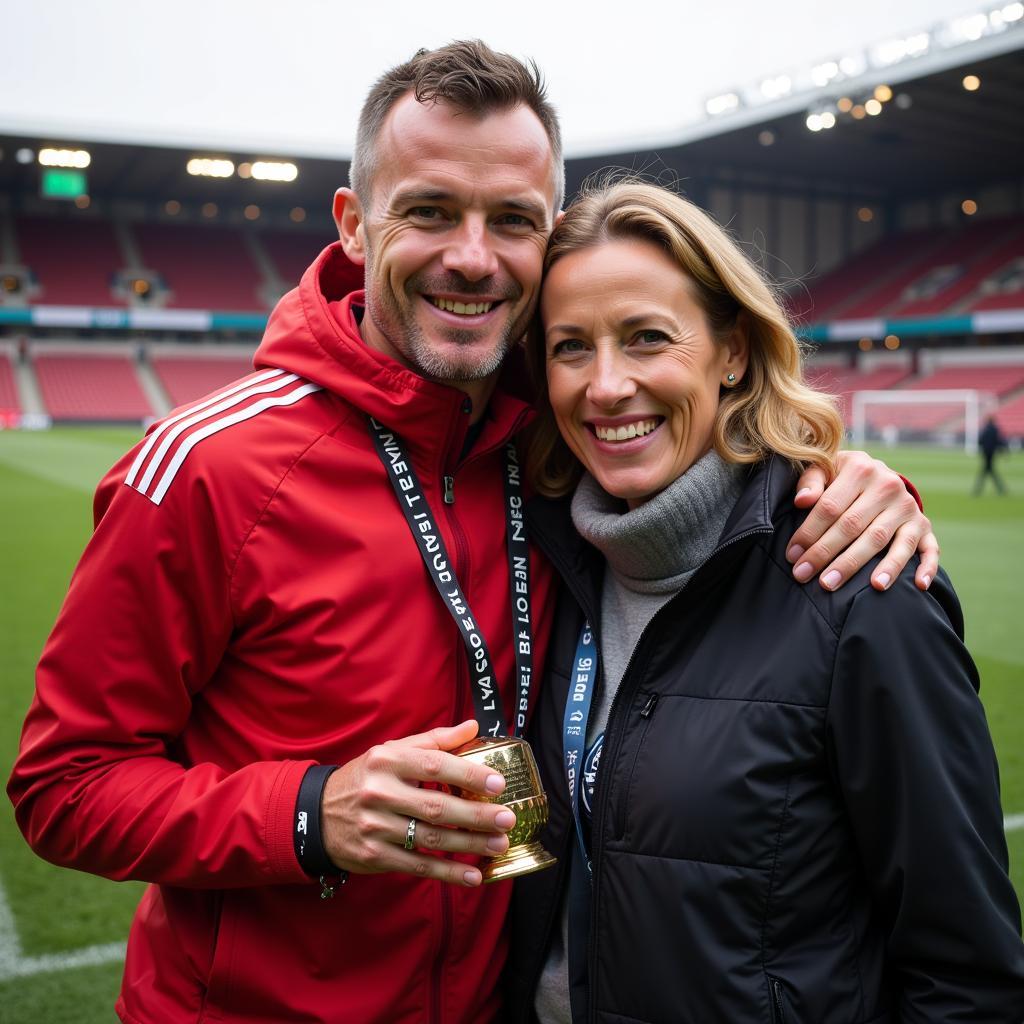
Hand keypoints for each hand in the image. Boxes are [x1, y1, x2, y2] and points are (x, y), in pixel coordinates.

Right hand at [320, 719, 513, 886]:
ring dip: (469, 843)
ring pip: (431, 839)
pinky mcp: (374, 856)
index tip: (498, 783)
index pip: (434, 766)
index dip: (468, 774)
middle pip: (437, 807)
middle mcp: (380, 792)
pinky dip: (448, 872)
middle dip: (476, 815)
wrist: (316, 813)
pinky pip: (418, 865)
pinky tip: (473, 875)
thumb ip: (434, 741)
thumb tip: (473, 727)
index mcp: (388, 760)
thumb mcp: (392, 751)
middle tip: (507, 819)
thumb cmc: (365, 777)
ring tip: (499, 843)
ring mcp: (376, 827)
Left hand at [786, 451, 937, 591]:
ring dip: (861, 566)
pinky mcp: (923, 525)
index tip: (792, 556)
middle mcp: (888, 486)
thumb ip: (810, 481)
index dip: (809, 533)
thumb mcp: (823, 469)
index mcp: (860, 469)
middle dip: (826, 554)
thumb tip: (801, 500)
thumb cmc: (839, 477)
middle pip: (853, 526)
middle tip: (805, 576)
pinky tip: (917, 586)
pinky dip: (926, 567)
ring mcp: (907, 507)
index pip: (830, 506)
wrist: (877, 473)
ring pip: (883, 541)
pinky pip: (929, 548)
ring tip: (842, 585)